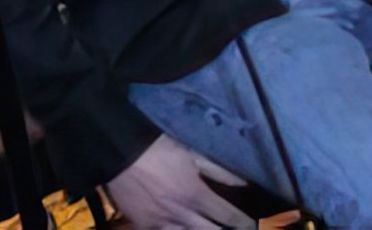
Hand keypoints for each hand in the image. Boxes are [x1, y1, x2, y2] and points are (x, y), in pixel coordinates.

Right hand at [104, 134, 253, 228]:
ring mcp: (161, 223)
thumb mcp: (193, 155)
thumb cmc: (159, 150)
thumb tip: (243, 183)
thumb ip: (219, 172)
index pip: (227, 215)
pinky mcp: (144, 226)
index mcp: (196, 195)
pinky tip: (180, 228)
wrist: (120, 153)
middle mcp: (181, 214)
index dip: (242, 222)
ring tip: (206, 228)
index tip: (250, 226)